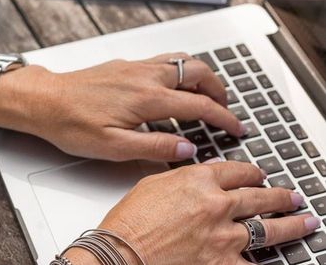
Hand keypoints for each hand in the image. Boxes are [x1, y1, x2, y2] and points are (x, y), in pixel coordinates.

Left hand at [0, 53, 244, 161]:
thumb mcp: (114, 147)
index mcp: (148, 98)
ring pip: (183, 60)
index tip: (237, 127)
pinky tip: (177, 83)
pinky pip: (165, 59)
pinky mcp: (129, 64)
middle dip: (219, 89)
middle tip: (225, 108)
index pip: (199, 105)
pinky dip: (182, 69)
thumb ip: (155, 148)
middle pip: (198, 72)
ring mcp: (138, 66)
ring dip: (202, 75)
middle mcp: (147, 76)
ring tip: (207, 93)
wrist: (46, 100)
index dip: (223, 118)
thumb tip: (187, 149)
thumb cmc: (73, 123)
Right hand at [91, 161, 318, 264]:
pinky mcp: (221, 264)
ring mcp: (223, 236)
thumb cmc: (132, 219)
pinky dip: (269, 260)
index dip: (252, 171)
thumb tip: (204, 175)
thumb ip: (185, 177)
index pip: (237, 170)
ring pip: (267, 226)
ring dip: (290, 222)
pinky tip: (282, 257)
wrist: (120, 254)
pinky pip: (254, 264)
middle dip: (280, 194)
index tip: (259, 174)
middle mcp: (216, 204)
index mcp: (199, 180)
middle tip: (292, 195)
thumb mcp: (156, 183)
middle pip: (259, 195)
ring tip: (305, 219)